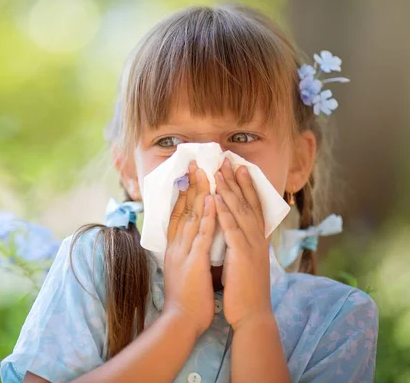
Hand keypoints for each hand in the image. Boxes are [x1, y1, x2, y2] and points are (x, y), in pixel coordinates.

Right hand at [163, 162, 216, 337]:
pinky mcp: (193, 261)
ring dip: (197, 192)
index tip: (189, 175)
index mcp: (174, 247)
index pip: (178, 215)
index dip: (183, 194)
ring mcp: (183, 251)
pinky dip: (206, 215)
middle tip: (195, 163)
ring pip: (190, 216)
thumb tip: (191, 243)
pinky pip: (201, 234)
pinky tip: (211, 199)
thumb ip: (186, 254)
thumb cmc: (185, 299)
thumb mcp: (183, 270)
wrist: (180, 321)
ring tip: (204, 172)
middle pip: (182, 209)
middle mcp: (176, 245)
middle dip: (189, 185)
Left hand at [214, 158, 272, 330]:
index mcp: (257, 239)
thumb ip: (241, 243)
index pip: (253, 206)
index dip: (246, 186)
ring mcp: (252, 245)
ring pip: (240, 211)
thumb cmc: (245, 289)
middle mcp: (257, 238)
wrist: (252, 314)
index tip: (238, 167)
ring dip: (229, 189)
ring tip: (219, 171)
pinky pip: (232, 229)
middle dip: (236, 180)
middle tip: (226, 160)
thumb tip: (234, 231)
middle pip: (247, 202)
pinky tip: (216, 198)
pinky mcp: (242, 255)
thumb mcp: (245, 260)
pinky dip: (224, 212)